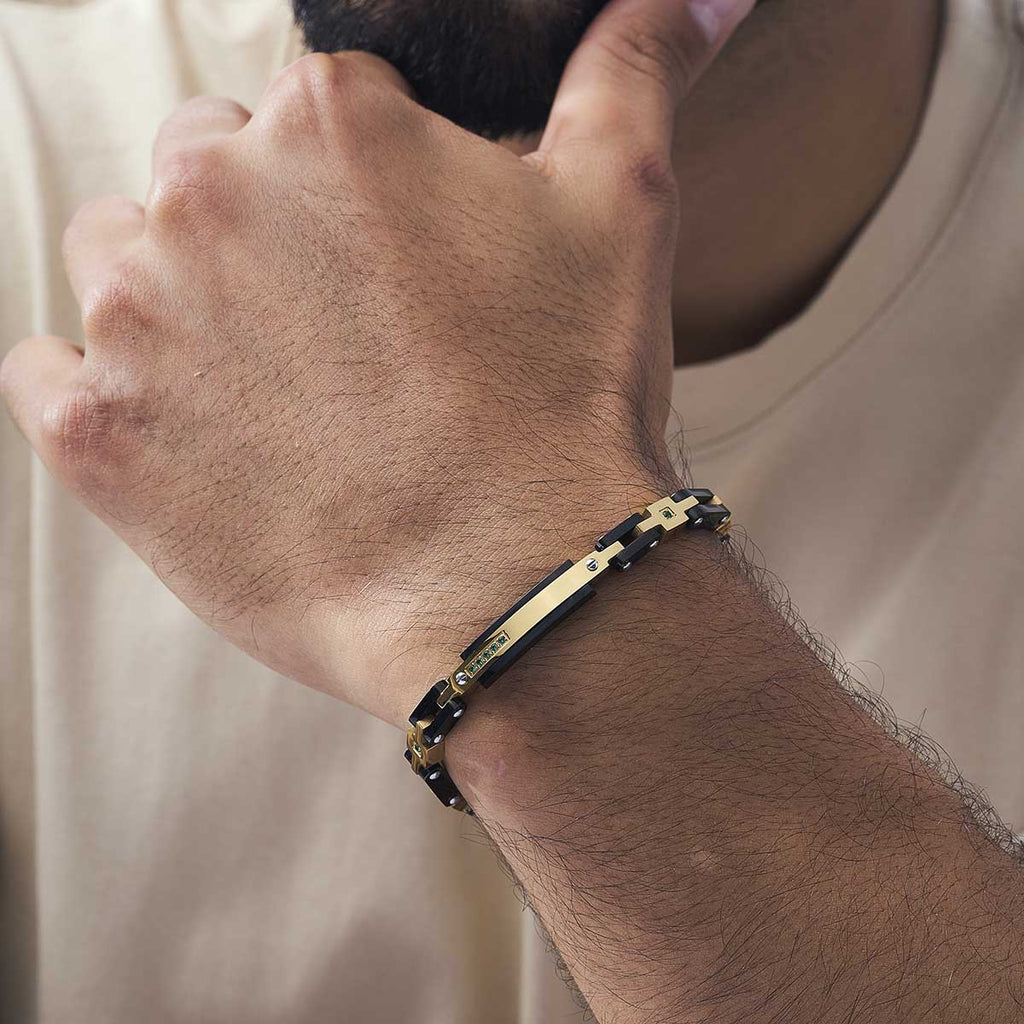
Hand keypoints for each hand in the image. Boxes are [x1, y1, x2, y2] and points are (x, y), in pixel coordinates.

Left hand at [1, 0, 752, 726]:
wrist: (517, 588)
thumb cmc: (568, 403)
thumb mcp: (622, 208)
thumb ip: (629, 70)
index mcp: (331, 124)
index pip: (315, 119)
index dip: (367, 200)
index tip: (399, 272)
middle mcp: (211, 195)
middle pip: (206, 179)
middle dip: (265, 240)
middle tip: (343, 338)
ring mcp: (139, 318)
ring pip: (121, 266)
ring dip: (180, 308)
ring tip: (274, 391)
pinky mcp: (99, 436)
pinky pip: (48, 376)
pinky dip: (99, 393)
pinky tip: (185, 431)